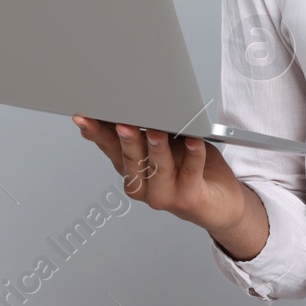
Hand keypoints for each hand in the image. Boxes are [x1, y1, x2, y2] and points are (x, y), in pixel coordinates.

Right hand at [73, 115, 268, 257]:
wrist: (220, 203)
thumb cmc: (190, 170)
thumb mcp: (166, 145)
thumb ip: (151, 130)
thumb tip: (140, 103)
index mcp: (132, 170)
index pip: (109, 148)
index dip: (96, 133)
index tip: (84, 117)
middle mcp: (142, 186)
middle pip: (131, 159)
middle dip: (126, 140)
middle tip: (122, 122)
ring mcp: (164, 195)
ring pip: (157, 168)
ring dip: (157, 148)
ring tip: (157, 131)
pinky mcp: (188, 197)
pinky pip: (191, 171)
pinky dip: (194, 154)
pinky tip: (195, 142)